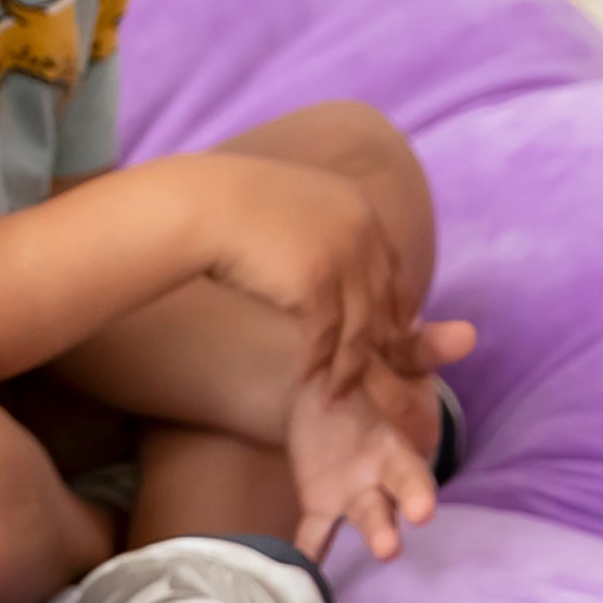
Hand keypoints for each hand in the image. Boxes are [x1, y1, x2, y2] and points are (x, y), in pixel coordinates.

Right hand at [183, 153, 420, 394]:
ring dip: (348, 369)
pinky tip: (306, 381)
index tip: (392, 336)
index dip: (396, 306)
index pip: (393, 267)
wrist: (207, 206)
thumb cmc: (231, 205)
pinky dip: (317, 364)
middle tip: (377, 382)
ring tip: (336, 396)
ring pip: (360, 328)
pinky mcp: (316, 283)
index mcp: (361, 208)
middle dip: (381, 346)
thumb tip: (314, 255)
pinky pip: (325, 337)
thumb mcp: (294, 206)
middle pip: (385, 302)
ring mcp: (343, 257)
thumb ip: (317, 229)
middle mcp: (362, 232)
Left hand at [281, 316, 476, 564]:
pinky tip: (300, 575)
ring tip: (386, 554)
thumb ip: (424, 347)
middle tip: (406, 533)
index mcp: (409, 439)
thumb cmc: (377, 371)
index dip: (418, 487)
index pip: (418, 461)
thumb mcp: (398, 355)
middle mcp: (389, 472)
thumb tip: (465, 333)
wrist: (330, 384)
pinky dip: (309, 554)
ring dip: (375, 534)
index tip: (421, 509)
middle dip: (407, 508)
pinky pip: (316, 533)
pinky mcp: (322, 502)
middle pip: (403, 492)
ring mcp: (356, 492)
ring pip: (368, 516)